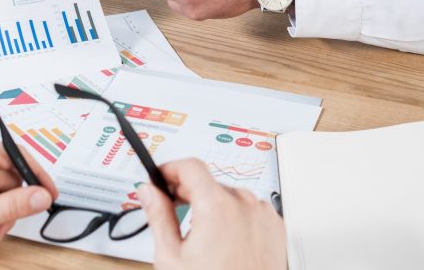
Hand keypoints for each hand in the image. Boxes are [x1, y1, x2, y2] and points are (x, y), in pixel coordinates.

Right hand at [138, 158, 285, 269]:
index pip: (190, 166)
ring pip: (230, 197)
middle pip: (210, 183)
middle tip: (174, 214)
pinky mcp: (276, 227)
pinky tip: (226, 244)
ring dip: (214, 208)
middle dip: (190, 194)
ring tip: (204, 241)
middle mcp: (244, 204)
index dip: (170, 169)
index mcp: (217, 206)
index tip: (161, 178)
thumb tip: (148, 191)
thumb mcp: (172, 258)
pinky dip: (236, 219)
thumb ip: (158, 216)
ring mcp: (263, 215)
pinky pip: (250, 210)